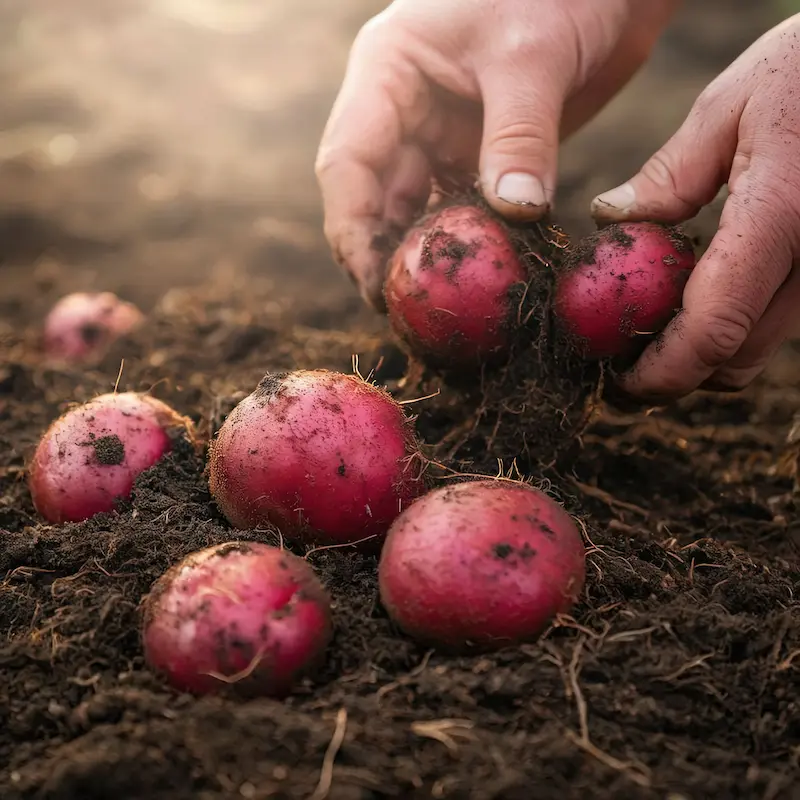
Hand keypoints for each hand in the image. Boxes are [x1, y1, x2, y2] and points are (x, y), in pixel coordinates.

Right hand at [316, 0, 679, 308]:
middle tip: (408, 311)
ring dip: (425, 255)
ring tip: (438, 305)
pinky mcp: (480, 153)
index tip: (375, 284)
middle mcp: (402, 109)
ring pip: (415, 210)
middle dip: (385, 255)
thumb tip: (516, 216)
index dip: (353, 230)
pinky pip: (461, 208)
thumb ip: (519, 138)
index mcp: (386, 72)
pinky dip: (467, 242)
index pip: (347, 164)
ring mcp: (440, 133)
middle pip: (374, 198)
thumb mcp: (533, 57)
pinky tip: (477, 274)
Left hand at [592, 15, 799, 401]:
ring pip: (758, 348)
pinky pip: (777, 321)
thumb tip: (612, 221)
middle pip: (735, 357)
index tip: (618, 381)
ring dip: (700, 356)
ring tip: (648, 330)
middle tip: (618, 359)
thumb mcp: (730, 106)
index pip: (714, 328)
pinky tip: (694, 300)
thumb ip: (671, 176)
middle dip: (672, 373)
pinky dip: (730, 328)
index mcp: (781, 215)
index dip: (661, 372)